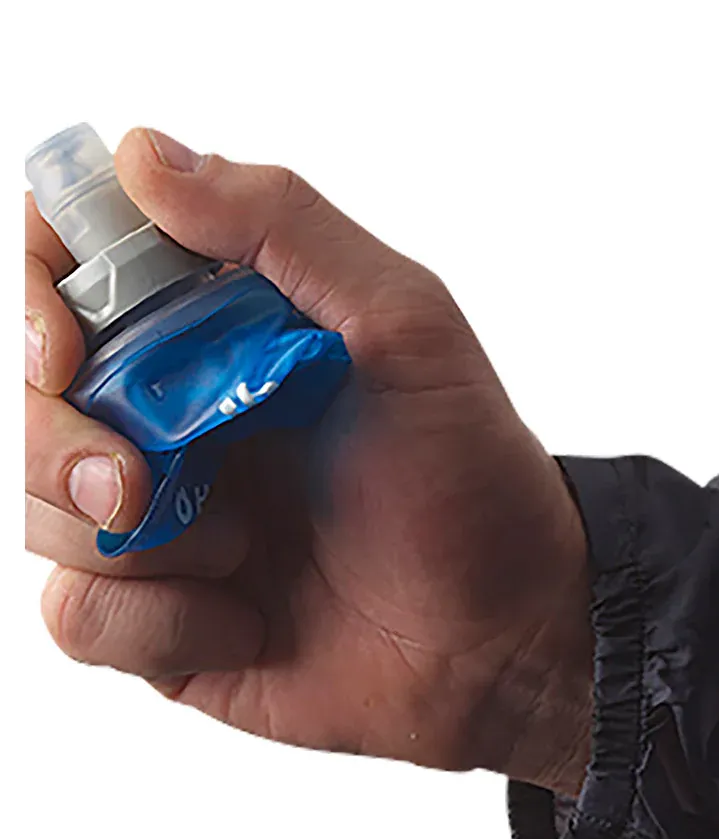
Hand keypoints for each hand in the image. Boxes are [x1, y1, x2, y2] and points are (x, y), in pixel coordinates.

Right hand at [25, 129, 591, 794]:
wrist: (505, 637)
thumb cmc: (474, 482)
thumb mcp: (407, 328)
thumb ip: (285, 228)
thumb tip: (142, 157)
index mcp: (220, 336)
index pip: (70, 271)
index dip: (35, 294)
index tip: (65, 346)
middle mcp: (178, 421)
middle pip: (27, 398)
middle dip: (59, 441)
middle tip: (138, 481)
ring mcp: (167, 524)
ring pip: (40, 510)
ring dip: (131, 540)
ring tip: (244, 553)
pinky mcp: (167, 622)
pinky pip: (79, 618)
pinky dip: (154, 625)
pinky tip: (243, 626)